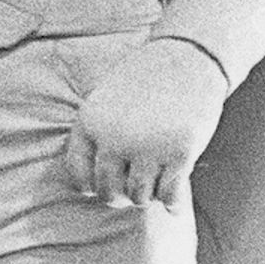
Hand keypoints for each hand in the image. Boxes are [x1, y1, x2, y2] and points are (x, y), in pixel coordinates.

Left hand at [62, 37, 227, 210]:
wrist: (185, 60)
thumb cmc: (143, 82)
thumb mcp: (106, 99)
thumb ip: (98, 135)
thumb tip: (91, 185)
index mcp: (89, 121)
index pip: (78, 173)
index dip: (89, 187)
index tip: (99, 188)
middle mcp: (114, 137)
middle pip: (108, 191)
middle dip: (119, 198)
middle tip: (130, 193)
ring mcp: (147, 147)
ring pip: (139, 197)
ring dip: (146, 197)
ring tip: (152, 188)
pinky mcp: (179, 154)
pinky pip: (170, 196)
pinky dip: (172, 203)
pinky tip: (174, 202)